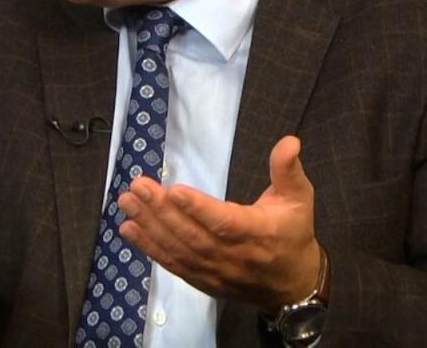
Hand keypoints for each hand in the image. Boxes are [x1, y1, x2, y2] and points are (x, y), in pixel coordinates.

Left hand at [116, 135, 322, 311]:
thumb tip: (290, 140)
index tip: (174, 190)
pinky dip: (150, 249)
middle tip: (138, 188)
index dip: (199, 209)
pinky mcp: (203, 281)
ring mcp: (216, 272)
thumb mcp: (299, 198)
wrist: (292, 284)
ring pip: (179, 251)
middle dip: (162, 212)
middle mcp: (234, 257)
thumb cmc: (293, 233)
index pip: (225, 223)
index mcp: (258, 233)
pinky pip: (174, 266)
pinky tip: (129, 230)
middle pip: (193, 236)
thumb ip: (288, 170)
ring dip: (150, 228)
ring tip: (128, 204)